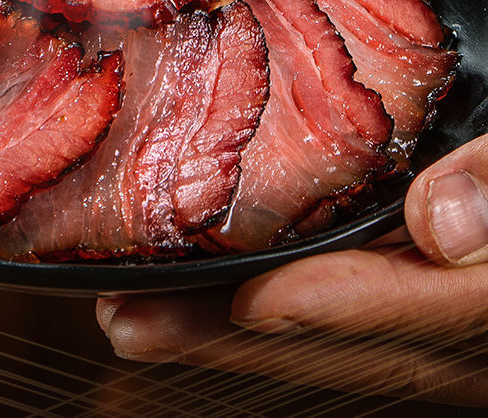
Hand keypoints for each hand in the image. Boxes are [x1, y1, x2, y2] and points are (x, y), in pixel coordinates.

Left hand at [97, 135, 487, 405]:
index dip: (341, 309)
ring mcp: (442, 346)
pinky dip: (259, 329)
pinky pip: (335, 340)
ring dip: (225, 340)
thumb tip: (443, 230)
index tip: (255, 301)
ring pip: (327, 352)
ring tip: (136, 318)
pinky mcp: (416, 332)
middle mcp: (469, 342)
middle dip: (232, 338)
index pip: (425, 307)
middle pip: (346, 347)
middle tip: (129, 320)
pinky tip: (202, 311)